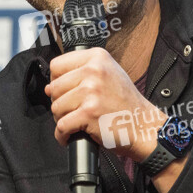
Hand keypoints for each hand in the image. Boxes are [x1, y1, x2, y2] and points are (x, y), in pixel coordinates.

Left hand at [46, 47, 165, 160]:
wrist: (144, 126)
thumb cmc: (127, 104)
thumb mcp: (109, 74)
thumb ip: (81, 74)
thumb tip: (49, 87)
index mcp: (97, 57)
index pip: (57, 65)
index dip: (56, 81)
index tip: (65, 91)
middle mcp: (94, 71)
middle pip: (54, 88)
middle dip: (59, 103)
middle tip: (72, 111)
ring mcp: (91, 91)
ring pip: (56, 107)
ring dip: (62, 119)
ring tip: (76, 122)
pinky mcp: (89, 113)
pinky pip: (62, 126)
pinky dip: (63, 135)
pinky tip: (71, 135)